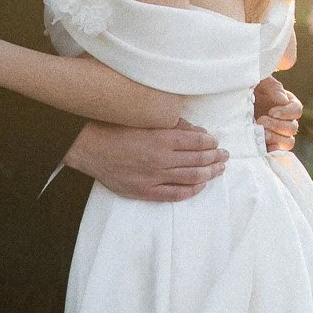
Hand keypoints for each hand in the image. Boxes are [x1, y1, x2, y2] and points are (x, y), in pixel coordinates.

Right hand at [64, 120, 228, 200]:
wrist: (87, 147)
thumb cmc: (113, 128)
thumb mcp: (143, 118)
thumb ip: (170, 124)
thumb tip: (194, 130)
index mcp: (162, 138)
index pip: (197, 140)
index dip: (211, 142)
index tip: (216, 141)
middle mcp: (162, 158)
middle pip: (198, 159)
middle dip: (215, 157)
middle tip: (224, 155)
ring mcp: (154, 177)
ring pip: (191, 177)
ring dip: (209, 173)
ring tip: (219, 169)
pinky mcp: (145, 191)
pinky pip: (175, 194)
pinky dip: (191, 190)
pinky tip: (201, 186)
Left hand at [256, 77, 301, 154]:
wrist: (233, 101)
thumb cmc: (249, 88)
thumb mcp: (261, 83)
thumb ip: (273, 89)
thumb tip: (283, 100)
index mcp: (288, 104)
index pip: (297, 110)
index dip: (286, 113)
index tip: (272, 111)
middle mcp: (286, 120)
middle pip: (292, 128)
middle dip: (277, 126)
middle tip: (261, 121)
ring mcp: (278, 134)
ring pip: (288, 143)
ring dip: (275, 139)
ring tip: (260, 133)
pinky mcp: (269, 144)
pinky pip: (277, 153)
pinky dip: (272, 151)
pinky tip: (262, 148)